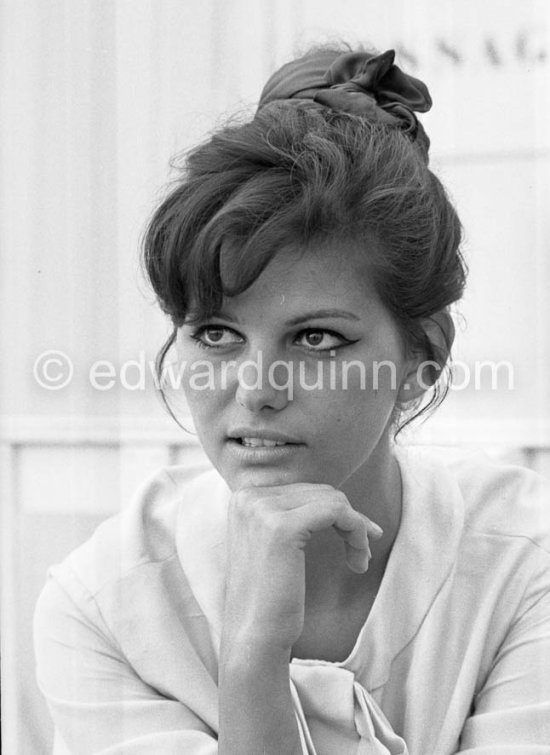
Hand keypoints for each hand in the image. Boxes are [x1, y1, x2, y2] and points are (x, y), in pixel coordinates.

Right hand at [221, 483, 382, 654]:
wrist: (253, 638)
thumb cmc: (269, 598)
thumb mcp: (273, 545)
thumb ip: (290, 515)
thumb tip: (335, 496)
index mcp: (244, 498)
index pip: (304, 489)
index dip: (335, 512)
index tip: (355, 538)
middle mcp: (248, 497)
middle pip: (319, 492)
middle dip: (349, 520)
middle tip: (361, 553)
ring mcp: (262, 510)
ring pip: (331, 500)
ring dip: (356, 528)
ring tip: (359, 560)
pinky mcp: (282, 527)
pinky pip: (336, 511)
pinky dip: (356, 530)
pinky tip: (357, 560)